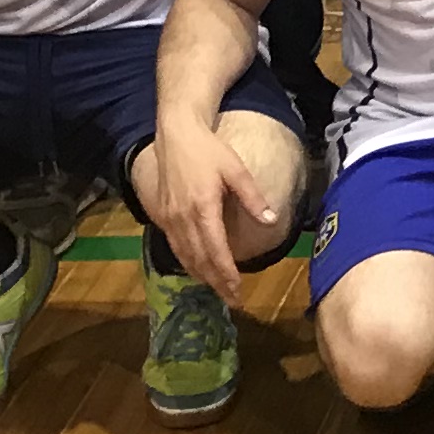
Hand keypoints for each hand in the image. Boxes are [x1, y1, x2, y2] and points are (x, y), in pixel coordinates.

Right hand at [138, 108, 273, 304]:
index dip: (227, 274)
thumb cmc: (209, 150)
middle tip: (232, 299)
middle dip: (216, 282)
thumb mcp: (236, 169)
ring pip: (185, 256)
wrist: (175, 134)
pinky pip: (175, 246)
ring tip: (217, 290)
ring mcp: (169, 218)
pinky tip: (197, 268)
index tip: (238, 290)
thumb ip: (252, 197)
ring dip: (201, 275)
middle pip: (200, 260)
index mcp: (203, 208)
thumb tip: (272, 221)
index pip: (216, 250)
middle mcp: (182, 218)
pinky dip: (187, 262)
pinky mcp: (161, 215)